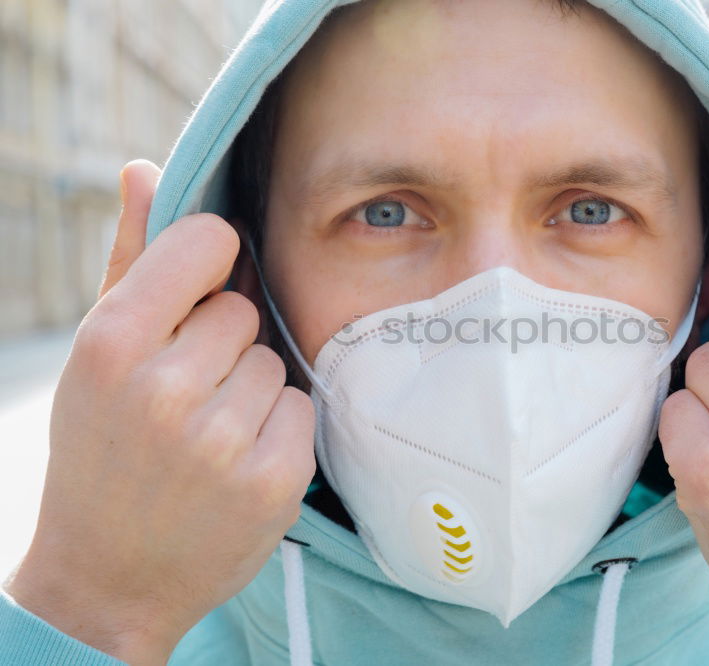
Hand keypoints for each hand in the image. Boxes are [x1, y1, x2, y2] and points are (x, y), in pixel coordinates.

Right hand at [4, 160, 315, 664]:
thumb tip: (145, 168)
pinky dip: (277, 431)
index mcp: (111, 343)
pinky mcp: (274, 480)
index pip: (208, 241)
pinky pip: (300, 409)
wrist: (107, 577)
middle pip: (244, 310)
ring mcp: (223, 439)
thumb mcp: (95, 355)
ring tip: (205, 434)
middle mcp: (165, 388)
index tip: (198, 291)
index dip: (211, 261)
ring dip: (249, 391)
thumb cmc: (100, 451)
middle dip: (220, 345)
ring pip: (274, 361)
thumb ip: (129, 259)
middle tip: (184, 395)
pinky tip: (235, 463)